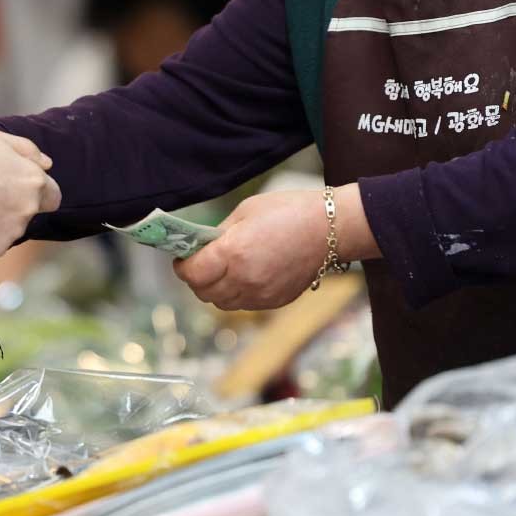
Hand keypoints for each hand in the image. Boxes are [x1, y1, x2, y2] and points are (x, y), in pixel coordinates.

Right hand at [0, 127, 60, 264]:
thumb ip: (26, 150)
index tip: (15, 188)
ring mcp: (11, 233)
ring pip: (5, 232)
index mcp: (35, 182)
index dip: (36, 193)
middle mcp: (28, 209)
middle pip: (25, 214)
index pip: (52, 196)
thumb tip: (47, 164)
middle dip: (10, 208)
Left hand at [172, 185, 377, 310]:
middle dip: (196, 279)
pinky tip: (244, 276)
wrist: (333, 228)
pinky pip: (243, 304)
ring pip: (222, 303)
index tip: (183, 258)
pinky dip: (236, 294)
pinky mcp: (275, 301)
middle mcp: (244, 279)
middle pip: (203, 292)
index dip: (182, 266)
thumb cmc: (289, 211)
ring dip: (215, 289)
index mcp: (233, 253)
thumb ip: (218, 234)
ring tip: (221, 271)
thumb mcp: (245, 212)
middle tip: (199, 264)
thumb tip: (199, 247)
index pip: (192, 273)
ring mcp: (261, 294)